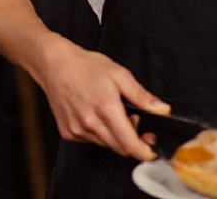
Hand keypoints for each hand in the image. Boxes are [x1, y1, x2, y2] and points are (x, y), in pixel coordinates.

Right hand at [34, 38, 167, 160]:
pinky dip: (99, 133)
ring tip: (112, 114)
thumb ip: (142, 95)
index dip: (145, 152)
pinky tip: (96, 115)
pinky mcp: (68, 132)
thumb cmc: (84, 66)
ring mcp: (78, 130)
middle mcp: (91, 124)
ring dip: (115, 136)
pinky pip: (91, 140)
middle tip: (134, 120)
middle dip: (132, 140)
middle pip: (120, 148)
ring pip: (106, 144)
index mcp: (106, 109)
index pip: (130, 145)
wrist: (54, 64)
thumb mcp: (119, 74)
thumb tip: (162, 109)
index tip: (152, 151)